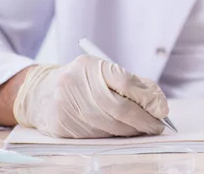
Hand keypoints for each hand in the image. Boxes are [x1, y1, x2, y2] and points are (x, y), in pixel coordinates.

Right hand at [13, 55, 168, 137]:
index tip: (162, 110)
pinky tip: (121, 133)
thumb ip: (134, 84)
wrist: (41, 92)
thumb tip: (159, 105)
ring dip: (131, 131)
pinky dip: (113, 136)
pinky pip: (96, 135)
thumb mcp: (104, 72)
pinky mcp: (61, 125)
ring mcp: (65, 105)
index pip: (125, 82)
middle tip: (157, 127)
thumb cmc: (83, 81)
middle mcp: (75, 83)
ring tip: (143, 130)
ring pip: (109, 125)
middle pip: (119, 108)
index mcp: (91, 65)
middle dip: (143, 120)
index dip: (147, 98)